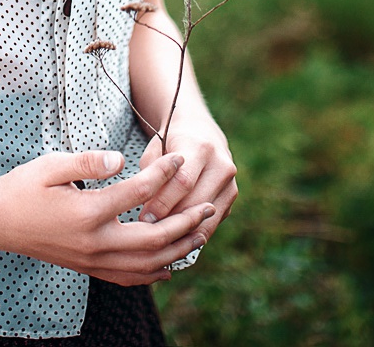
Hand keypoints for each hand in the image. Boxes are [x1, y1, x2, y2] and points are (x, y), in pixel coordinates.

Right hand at [0, 149, 217, 285]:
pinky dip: (153, 273)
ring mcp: (92, 260)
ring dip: (177, 250)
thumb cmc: (24, 187)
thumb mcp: (52, 165)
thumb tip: (121, 159)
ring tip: (200, 234)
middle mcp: (94, 242)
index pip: (138, 192)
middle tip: (208, 207)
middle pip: (153, 238)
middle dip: (185, 222)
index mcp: (87, 212)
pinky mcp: (88, 268)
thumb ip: (88, 161)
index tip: (180, 158)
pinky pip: (128, 278)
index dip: (163, 174)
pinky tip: (170, 266)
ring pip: (145, 264)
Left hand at [138, 112, 237, 230]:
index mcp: (201, 148)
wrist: (201, 133)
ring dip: (181, 232)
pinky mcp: (231, 198)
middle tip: (148, 233)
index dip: (162, 203)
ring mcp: (231, 183)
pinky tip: (173, 238)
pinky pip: (211, 223)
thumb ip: (152, 176)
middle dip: (170, 221)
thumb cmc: (171, 143)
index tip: (143, 218)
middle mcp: (222, 165)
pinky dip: (192, 234)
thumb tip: (147, 214)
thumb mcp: (156, 149)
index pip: (183, 181)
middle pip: (196, 203)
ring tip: (159, 240)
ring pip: (206, 218)